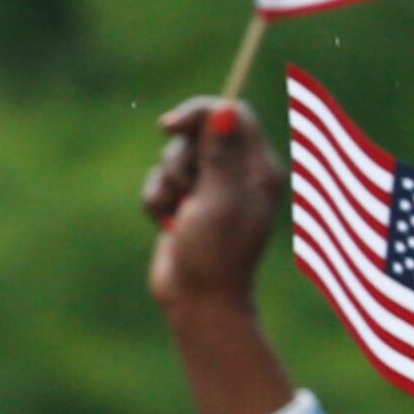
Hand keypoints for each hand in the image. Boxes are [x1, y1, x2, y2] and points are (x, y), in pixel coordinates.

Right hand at [145, 98, 282, 311]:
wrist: (197, 302)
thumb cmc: (215, 255)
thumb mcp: (219, 199)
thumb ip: (219, 153)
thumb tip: (223, 111)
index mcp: (257, 169)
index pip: (233, 116)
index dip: (201, 113)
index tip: (170, 126)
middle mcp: (236, 174)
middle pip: (198, 134)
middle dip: (181, 160)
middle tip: (186, 193)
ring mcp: (209, 189)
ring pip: (175, 159)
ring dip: (167, 185)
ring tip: (177, 215)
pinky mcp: (184, 204)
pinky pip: (159, 182)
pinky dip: (156, 201)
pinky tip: (165, 224)